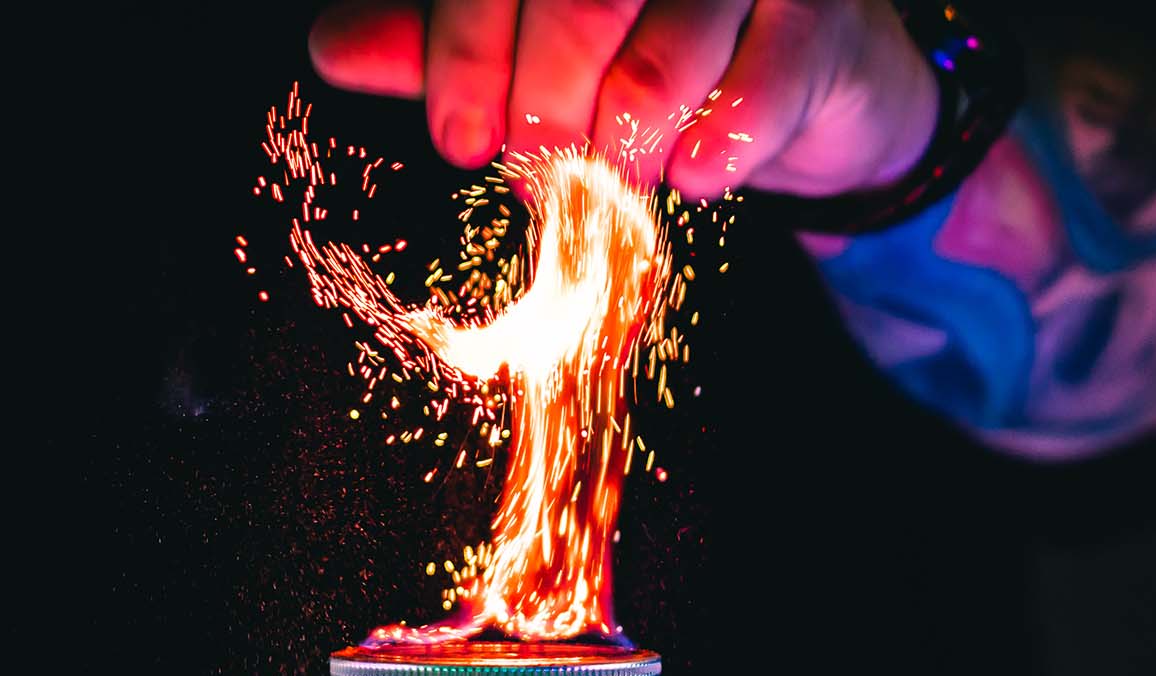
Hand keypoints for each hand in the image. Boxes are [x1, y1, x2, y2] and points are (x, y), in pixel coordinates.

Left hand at [308, 0, 939, 200]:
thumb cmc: (655, 53)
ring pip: (664, 53)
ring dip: (627, 141)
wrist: (809, 76)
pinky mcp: (820, 13)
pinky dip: (719, 146)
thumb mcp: (532, 51)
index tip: (459, 142)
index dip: (464, 54)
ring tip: (622, 177)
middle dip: (546, 106)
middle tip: (541, 170)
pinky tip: (694, 177)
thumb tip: (335, 49)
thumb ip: (442, 44)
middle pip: (580, 1)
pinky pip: (763, 82)